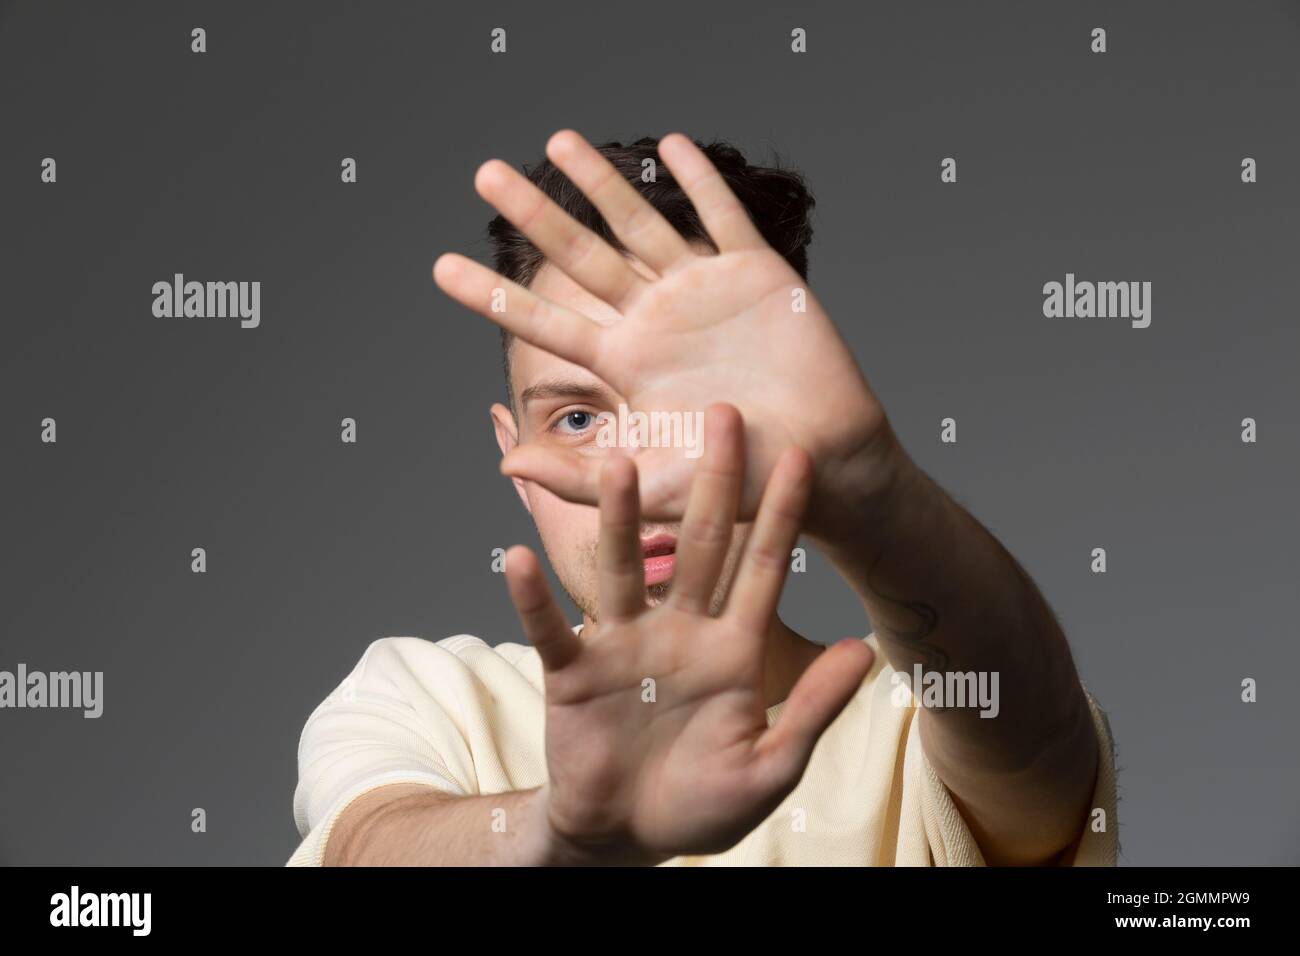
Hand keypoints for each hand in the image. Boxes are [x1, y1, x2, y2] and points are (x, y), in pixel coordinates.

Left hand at [433, 130, 902, 537]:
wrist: (823, 461)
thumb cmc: (744, 479)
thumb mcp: (657, 485)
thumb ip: (583, 477)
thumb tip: (506, 466)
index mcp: (626, 363)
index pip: (545, 321)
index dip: (494, 295)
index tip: (440, 269)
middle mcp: (654, 319)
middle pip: (582, 255)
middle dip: (535, 214)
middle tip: (484, 174)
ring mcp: (702, 292)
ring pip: (641, 224)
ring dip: (602, 182)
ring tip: (558, 142)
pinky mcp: (756, 274)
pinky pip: (722, 216)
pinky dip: (699, 181)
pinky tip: (670, 147)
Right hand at [501, 405, 874, 864]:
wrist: (629, 837)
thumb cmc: (703, 804)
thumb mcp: (770, 765)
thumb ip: (811, 708)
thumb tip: (865, 651)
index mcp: (731, 647)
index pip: (763, 568)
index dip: (782, 515)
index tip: (800, 457)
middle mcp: (678, 630)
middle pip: (698, 546)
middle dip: (712, 484)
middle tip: (723, 415)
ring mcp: (623, 645)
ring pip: (622, 569)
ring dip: (622, 520)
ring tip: (621, 464)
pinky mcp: (572, 673)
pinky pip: (549, 630)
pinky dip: (532, 599)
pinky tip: (517, 558)